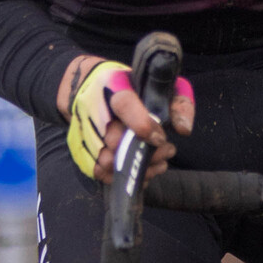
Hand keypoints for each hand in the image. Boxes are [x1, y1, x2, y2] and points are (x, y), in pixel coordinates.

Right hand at [59, 55, 196, 180]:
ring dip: (136, 169)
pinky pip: (98, 173)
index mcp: (113, 86)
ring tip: (158, 164)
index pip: (124, 104)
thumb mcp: (159, 85)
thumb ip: (177, 103)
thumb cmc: (129, 85)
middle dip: (145, 152)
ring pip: (107, 162)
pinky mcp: (79, 149)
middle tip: (167, 151)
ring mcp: (83, 131)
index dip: (142, 124)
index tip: (160, 139)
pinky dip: (122, 177)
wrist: (85, 85)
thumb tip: (182, 129)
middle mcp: (93, 109)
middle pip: (114, 140)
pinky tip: (143, 173)